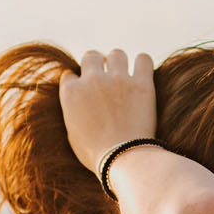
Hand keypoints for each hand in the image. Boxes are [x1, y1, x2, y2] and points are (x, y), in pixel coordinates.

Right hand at [58, 48, 156, 176]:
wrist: (123, 159)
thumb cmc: (97, 154)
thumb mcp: (72, 134)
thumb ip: (73, 112)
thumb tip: (76, 105)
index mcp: (71, 92)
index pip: (70, 75)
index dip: (79, 82)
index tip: (86, 91)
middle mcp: (92, 80)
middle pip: (92, 56)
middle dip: (97, 64)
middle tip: (105, 78)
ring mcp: (117, 79)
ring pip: (117, 54)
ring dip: (119, 63)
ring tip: (124, 75)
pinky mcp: (142, 83)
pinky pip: (143, 59)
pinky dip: (143, 64)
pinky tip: (143, 73)